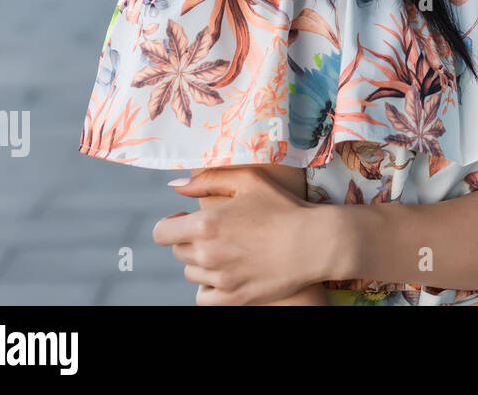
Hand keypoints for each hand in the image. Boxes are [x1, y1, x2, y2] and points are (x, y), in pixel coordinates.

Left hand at [153, 167, 327, 304]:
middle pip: (179, 251)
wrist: (315, 242)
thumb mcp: (250, 181)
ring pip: (192, 273)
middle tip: (221, 233)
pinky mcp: (233, 298)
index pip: (162, 232)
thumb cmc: (284, 207)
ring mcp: (220, 279)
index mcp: (206, 223)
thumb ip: (208, 179)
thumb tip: (174, 185)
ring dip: (203, 263)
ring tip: (231, 251)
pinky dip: (210, 287)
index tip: (188, 221)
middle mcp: (207, 253)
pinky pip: (203, 297)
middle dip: (193, 241)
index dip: (173, 224)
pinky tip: (228, 273)